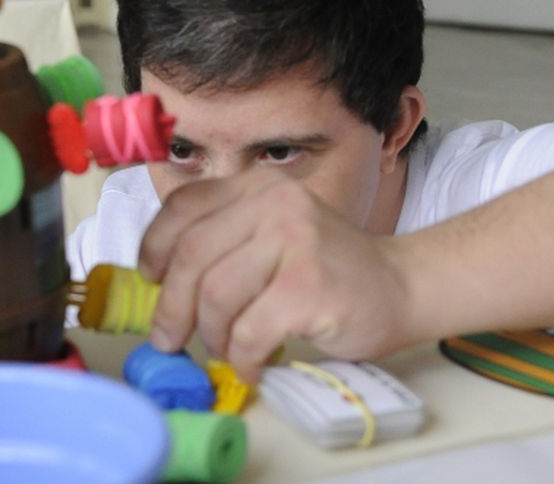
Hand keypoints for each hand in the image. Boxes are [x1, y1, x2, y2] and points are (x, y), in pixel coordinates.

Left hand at [139, 169, 415, 382]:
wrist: (402, 287)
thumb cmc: (330, 271)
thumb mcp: (275, 235)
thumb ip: (227, 241)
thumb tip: (159, 284)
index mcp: (259, 187)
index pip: (184, 206)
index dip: (155, 246)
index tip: (151, 279)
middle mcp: (276, 203)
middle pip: (192, 256)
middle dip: (171, 307)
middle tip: (170, 338)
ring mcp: (295, 241)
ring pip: (216, 296)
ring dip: (213, 336)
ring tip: (229, 351)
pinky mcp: (308, 286)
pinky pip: (248, 331)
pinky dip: (242, 359)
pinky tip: (254, 366)